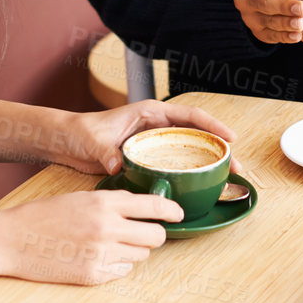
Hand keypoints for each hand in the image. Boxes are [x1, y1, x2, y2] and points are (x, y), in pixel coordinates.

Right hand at [0, 190, 180, 284]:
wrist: (13, 239)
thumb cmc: (44, 215)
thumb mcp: (81, 197)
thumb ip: (112, 202)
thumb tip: (141, 208)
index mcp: (104, 202)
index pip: (152, 206)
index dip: (171, 211)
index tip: (178, 213)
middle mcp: (107, 228)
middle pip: (155, 236)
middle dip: (155, 234)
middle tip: (146, 232)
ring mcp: (101, 254)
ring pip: (141, 255)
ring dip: (134, 250)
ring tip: (113, 243)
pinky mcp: (94, 275)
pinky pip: (122, 270)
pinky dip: (117, 264)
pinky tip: (98, 256)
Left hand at [56, 100, 238, 175]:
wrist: (67, 142)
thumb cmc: (81, 131)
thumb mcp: (95, 140)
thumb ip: (107, 151)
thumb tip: (119, 165)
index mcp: (149, 113)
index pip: (189, 116)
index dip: (212, 126)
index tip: (230, 138)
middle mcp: (156, 127)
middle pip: (195, 135)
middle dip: (218, 149)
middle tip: (235, 167)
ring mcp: (153, 144)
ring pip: (188, 152)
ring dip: (206, 164)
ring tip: (225, 180)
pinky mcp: (147, 160)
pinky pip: (173, 166)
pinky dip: (187, 176)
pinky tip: (197, 189)